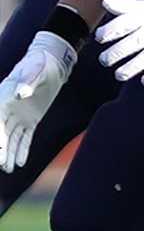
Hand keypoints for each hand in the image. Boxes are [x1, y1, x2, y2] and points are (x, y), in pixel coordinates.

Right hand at [0, 32, 75, 172]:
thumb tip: (21, 93)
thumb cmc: (40, 63)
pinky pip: (25, 137)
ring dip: (10, 154)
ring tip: (9, 168)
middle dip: (1, 150)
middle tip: (2, 165)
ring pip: (12, 138)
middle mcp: (8, 109)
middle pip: (2, 133)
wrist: (52, 62)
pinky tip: (21, 162)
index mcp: (4, 98)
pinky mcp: (32, 119)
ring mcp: (19, 115)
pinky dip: (23, 149)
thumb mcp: (35, 70)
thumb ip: (27, 82)